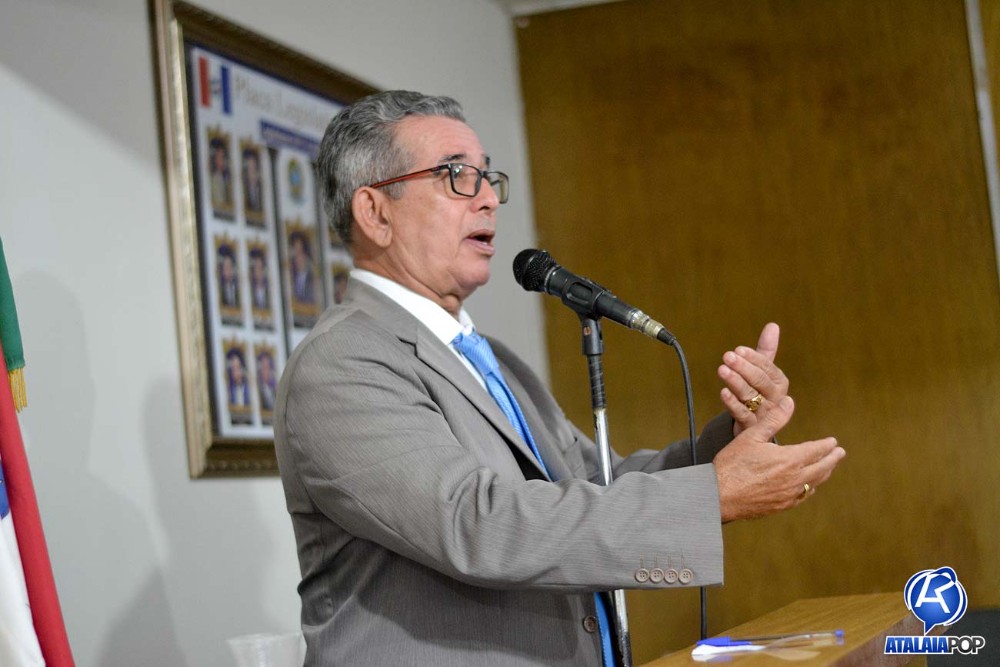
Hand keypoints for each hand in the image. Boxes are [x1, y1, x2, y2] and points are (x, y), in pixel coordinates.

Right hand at [713, 396, 844, 521]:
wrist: (718, 495)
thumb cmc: (732, 464)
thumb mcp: (751, 435)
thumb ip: (774, 419)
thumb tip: (789, 401)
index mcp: (789, 459)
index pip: (816, 450)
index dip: (826, 445)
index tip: (833, 442)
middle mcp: (794, 479)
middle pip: (822, 468)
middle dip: (832, 459)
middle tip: (840, 453)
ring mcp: (789, 495)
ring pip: (814, 484)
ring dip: (824, 474)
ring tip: (829, 468)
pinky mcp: (781, 506)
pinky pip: (802, 496)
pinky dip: (810, 488)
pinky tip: (808, 486)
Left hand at [718, 322, 788, 435]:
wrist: (754, 426)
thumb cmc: (758, 394)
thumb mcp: (762, 373)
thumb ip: (765, 352)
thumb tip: (773, 325)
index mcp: (779, 382)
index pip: (768, 368)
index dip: (753, 358)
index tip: (738, 349)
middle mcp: (775, 398)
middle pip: (760, 382)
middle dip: (743, 368)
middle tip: (727, 356)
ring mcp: (764, 414)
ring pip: (750, 396)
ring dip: (735, 382)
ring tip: (722, 370)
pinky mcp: (752, 427)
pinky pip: (742, 415)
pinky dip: (732, 403)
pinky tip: (723, 392)